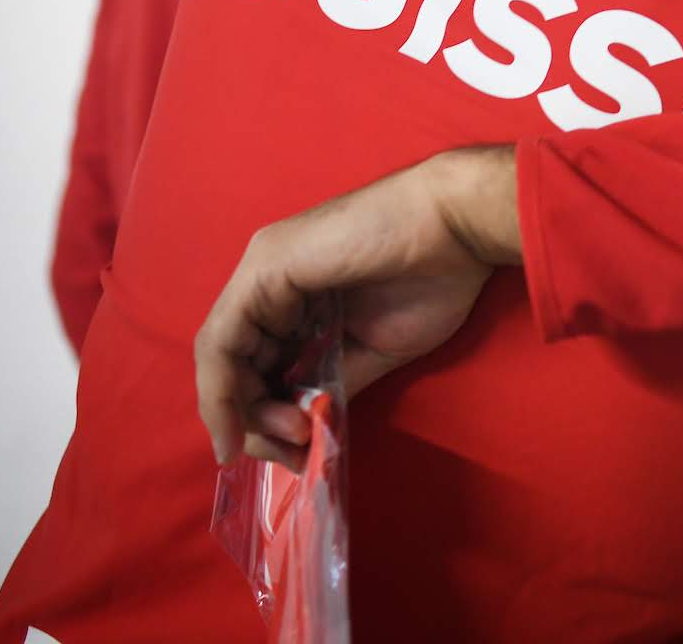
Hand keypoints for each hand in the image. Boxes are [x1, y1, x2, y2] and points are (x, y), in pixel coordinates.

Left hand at [195, 147, 517, 469]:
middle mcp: (270, 280)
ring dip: (244, 411)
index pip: (259, 362)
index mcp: (299, 294)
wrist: (460, 228)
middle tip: (294, 450)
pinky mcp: (265, 269)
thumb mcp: (376, 349)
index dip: (263, 414)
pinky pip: (223, 340)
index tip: (291, 454)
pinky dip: (222, 389)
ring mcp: (263, 270)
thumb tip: (304, 427)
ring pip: (222, 354)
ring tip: (291, 436)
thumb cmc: (435, 279)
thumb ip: (331, 381)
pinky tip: (241, 423)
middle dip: (254, 420)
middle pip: (235, 362)